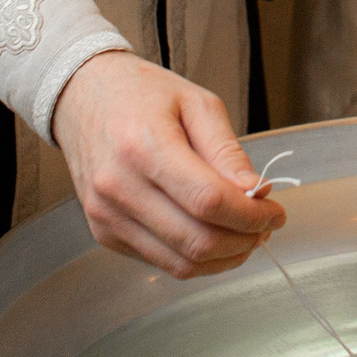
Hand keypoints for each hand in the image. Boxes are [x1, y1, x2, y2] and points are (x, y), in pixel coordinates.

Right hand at [52, 50, 284, 277]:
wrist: (81, 97)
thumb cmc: (139, 93)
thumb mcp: (196, 103)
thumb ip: (227, 151)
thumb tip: (255, 193)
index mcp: (143, 146)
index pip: (208, 201)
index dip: (251, 215)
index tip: (275, 211)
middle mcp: (118, 187)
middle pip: (197, 240)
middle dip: (244, 241)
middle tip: (265, 226)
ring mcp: (107, 215)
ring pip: (180, 263)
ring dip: (223, 258)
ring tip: (244, 234)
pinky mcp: (103, 233)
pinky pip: (160, 261)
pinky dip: (195, 258)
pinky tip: (212, 235)